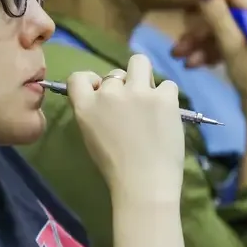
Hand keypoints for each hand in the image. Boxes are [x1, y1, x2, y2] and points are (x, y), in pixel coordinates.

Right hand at [67, 53, 184, 202]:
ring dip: (144, 77)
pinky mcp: (164, 97)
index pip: (79, 77)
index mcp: (86, 106)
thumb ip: (94, 112)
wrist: (144, 183)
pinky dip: (167, 97)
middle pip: (114, 73)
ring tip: (150, 99)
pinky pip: (167, 84)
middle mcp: (109, 93)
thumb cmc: (115, 168)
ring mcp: (137, 92)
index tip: (101, 92)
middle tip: (132, 108)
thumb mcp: (91, 137)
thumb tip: (106, 97)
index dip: (92, 80)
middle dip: (123, 86)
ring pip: (140, 62)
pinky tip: (166, 115)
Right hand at [171, 0, 246, 109]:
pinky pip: (226, 43)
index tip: (187, 14)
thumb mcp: (230, 44)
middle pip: (223, 13)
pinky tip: (195, 65)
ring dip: (200, 43)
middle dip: (199, 29)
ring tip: (181, 59)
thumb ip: (216, 13)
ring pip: (221, 30)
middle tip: (178, 46)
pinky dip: (210, 52)